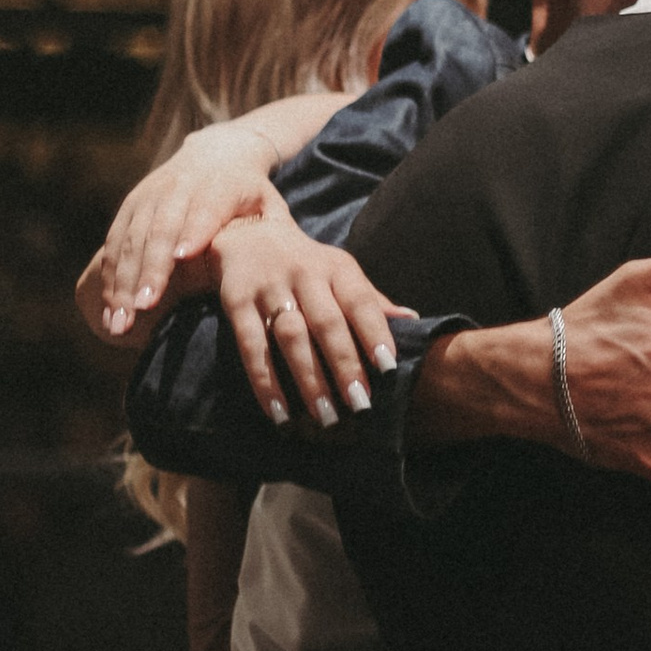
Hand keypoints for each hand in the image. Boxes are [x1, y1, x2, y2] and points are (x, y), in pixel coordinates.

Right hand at [82, 118, 292, 342]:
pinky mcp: (130, 205)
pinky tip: (113, 311)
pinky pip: (115, 243)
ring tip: (121, 321)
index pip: (205, 207)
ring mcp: (150, 195)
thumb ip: (275, 233)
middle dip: (150, 269)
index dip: (193, 230)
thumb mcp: (269, 204)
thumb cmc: (250, 193)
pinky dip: (111, 278)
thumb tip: (289, 271)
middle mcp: (179, 186)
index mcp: (220, 184)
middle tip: (144, 308)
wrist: (218, 151)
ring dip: (124, 282)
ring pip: (132, 239)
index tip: (184, 257)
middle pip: (161, 228)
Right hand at [210, 203, 410, 431]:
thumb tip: (413, 321)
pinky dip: (265, 382)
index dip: (375, 332)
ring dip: (309, 379)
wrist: (246, 234)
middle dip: (344, 365)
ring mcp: (269, 288)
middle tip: (360, 404)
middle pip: (327, 323)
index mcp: (337, 268)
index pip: (360, 300)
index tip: (389, 368)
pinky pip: (252, 346)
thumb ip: (371, 299)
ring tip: (325, 416)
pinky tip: (280, 412)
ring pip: (291, 337)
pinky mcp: (237, 302)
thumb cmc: (307, 265)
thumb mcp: (340, 272)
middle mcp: (305, 274)